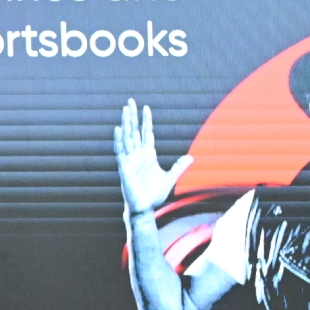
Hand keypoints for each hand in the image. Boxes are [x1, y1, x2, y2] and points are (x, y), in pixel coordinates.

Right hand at [114, 99, 191, 213]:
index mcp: (148, 155)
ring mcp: (130, 160)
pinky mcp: (124, 167)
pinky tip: (118, 129)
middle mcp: (137, 155)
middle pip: (134, 130)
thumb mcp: (170, 178)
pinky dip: (119, 140)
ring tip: (125, 109)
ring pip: (127, 137)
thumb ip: (179, 166)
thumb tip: (191, 157)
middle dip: (132, 116)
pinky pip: (120, 151)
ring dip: (126, 123)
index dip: (146, 120)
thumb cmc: (154, 195)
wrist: (145, 208)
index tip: (146, 107)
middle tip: (130, 101)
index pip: (146, 133)